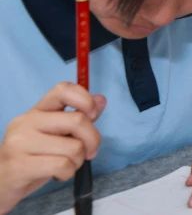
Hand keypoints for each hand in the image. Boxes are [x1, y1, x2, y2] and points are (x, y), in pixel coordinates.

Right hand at [0, 83, 104, 212]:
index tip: (92, 115)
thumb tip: (100, 99)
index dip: (85, 98)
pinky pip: (62, 165)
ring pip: (74, 147)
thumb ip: (77, 118)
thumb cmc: (31, 159)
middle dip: (93, 139)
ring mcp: (20, 143)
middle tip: (90, 152)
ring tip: (66, 165)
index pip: (63, 89)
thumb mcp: (54, 136)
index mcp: (36, 111)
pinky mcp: (19, 165)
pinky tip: (58, 175)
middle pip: (77, 120)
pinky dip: (68, 173)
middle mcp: (26, 122)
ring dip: (78, 161)